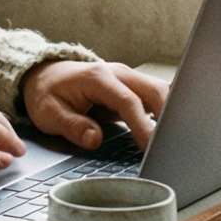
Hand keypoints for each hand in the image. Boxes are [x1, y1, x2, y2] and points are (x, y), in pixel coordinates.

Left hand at [19, 60, 166, 153]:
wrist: (46, 75)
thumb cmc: (47, 94)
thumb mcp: (48, 113)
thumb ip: (72, 125)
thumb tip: (95, 140)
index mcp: (97, 78)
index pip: (128, 101)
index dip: (142, 125)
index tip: (151, 147)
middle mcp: (118, 73)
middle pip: (155, 91)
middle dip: (168, 117)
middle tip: (171, 146)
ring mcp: (128, 78)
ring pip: (162, 91)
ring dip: (171, 113)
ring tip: (174, 141)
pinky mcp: (133, 87)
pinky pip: (157, 97)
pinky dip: (167, 112)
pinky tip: (170, 132)